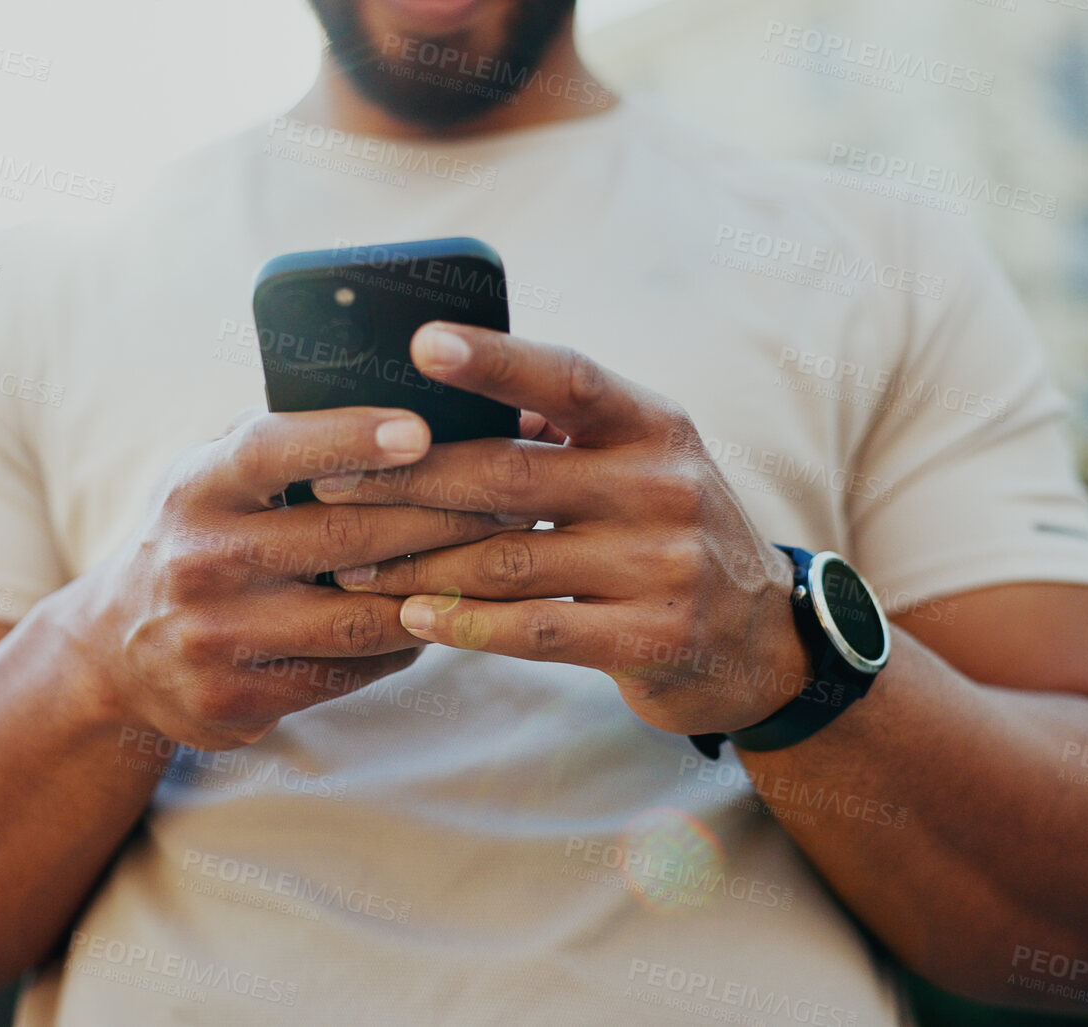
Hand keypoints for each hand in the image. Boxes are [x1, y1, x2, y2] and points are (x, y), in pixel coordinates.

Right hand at [72, 404, 529, 750]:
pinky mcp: (237, 699)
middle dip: (441, 516)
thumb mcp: (210, 476)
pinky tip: (445, 616)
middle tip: (515, 497)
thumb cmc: (200, 536)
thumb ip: (283, 440)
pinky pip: (350, 670)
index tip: (420, 429)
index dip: (348, 438)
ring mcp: (216, 638)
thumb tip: (406, 394)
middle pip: (342, 538)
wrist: (118, 653)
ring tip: (501, 560)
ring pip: (359, 616)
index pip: (272, 451)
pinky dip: (406, 641)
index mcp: (195, 488)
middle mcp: (199, 562)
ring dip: (440, 588)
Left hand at [311, 323, 809, 735]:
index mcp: (653, 423)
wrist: (760, 643)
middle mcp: (664, 484)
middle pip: (509, 476)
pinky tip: (414, 618)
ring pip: (508, 559)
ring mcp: (665, 564)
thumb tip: (433, 394)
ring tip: (349, 568)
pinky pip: (535, 629)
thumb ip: (558, 433)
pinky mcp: (654, 637)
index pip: (567, 378)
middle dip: (406, 482)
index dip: (494, 360)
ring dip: (416, 565)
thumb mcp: (637, 464)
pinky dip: (465, 623)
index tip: (419, 343)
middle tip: (328, 489)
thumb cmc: (664, 534)